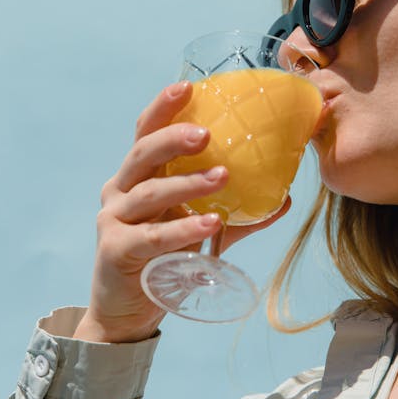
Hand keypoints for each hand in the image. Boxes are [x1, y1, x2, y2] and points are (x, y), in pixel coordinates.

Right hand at [73, 81, 289, 342]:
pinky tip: (211, 223)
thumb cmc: (162, 261)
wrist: (128, 312)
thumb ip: (235, 214)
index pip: (145, 133)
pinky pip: (152, 236)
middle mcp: (120, 192)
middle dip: (173, 138)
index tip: (187, 86)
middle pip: (142, 154)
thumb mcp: (198, 231)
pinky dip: (182, 229)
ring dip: (187, 183)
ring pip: (149, 192)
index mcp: (137, 178)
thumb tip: (283, 198)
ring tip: (223, 177)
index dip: (163, 108)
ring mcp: (114, 220)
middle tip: (206, 134)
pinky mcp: (115, 250)